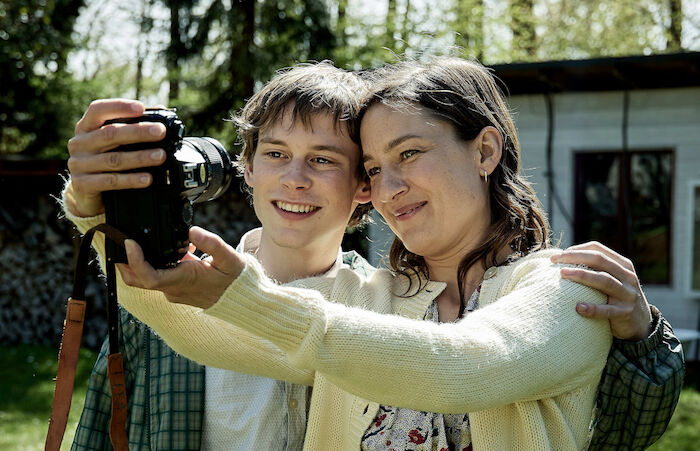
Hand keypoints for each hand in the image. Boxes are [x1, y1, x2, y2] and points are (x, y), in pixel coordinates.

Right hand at [65, 99, 166, 216]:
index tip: (141, 108)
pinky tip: (148, 179)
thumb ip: (133, 126)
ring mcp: (78, 165)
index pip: (98, 110)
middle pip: (110, 134)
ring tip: (161, 156)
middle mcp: (79, 143)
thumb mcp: (114, 144)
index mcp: (86, 128)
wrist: (88, 197)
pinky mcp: (82, 185)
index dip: (119, 107)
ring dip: (140, 157)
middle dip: (138, 132)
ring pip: (113, 159)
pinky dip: (131, 180)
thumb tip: (161, 110)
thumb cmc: (106, 163)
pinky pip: (111, 181)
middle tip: (161, 131)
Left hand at [117, 226, 244, 308]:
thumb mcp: (229, 258)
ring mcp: (173, 291)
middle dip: (124, 263)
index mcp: (184, 280)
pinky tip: (162, 247)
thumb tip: (192, 230)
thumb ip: (212, 243)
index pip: (150, 276)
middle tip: (118, 240)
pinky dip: (151, 264)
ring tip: (134, 241)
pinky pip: (156, 278)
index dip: (135, 261)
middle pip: (138, 280)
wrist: (240, 299)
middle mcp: (174, 289)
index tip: (130, 243)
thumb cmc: (235, 279)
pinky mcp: (176, 289)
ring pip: (144, 280)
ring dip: (134, 263)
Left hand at [551, 241, 652, 340]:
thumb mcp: (613, 280)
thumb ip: (595, 270)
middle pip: (600, 260)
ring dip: (582, 275)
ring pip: (604, 280)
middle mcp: (627, 277)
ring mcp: (628, 294)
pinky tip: (578, 307)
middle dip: (576, 257)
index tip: (559, 254)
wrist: (641, 324)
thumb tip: (562, 260)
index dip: (578, 249)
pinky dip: (592, 308)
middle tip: (556, 260)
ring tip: (563, 274)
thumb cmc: (616, 298)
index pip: (598, 249)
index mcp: (623, 265)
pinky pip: (608, 310)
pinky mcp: (625, 313)